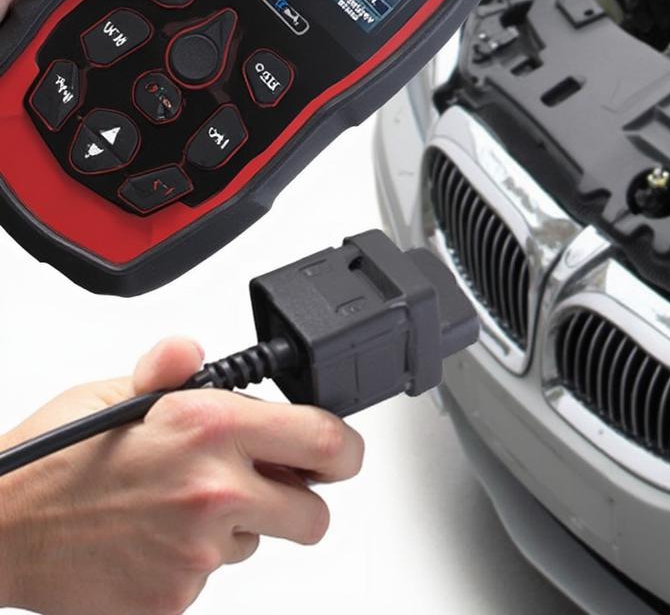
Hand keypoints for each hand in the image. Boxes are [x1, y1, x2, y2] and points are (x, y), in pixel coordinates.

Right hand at [0, 338, 362, 614]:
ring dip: (241, 525)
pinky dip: (197, 559)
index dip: (345, 449)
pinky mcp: (176, 598)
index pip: (327, 442)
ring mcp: (198, 551)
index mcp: (212, 427)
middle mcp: (215, 489)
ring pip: (261, 542)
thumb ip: (172, 369)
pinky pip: (214, 576)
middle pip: (314, 512)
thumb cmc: (53, 457)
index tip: (341, 452)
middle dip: (300, 498)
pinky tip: (157, 536)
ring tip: (183, 504)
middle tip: (268, 483)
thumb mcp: (117, 390)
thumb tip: (193, 351)